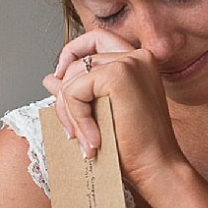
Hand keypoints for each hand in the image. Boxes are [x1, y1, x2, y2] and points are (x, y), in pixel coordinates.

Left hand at [42, 30, 183, 187]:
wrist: (157, 168)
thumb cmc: (136, 147)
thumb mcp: (102, 113)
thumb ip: (79, 92)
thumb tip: (49, 78)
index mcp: (139, 62)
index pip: (96, 39)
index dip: (72, 53)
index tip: (60, 79)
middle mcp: (138, 56)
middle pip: (79, 61)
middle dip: (66, 96)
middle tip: (73, 130)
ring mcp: (130, 63)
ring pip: (73, 77)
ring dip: (70, 113)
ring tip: (85, 140)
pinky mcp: (118, 76)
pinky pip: (75, 91)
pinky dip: (76, 118)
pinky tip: (93, 140)